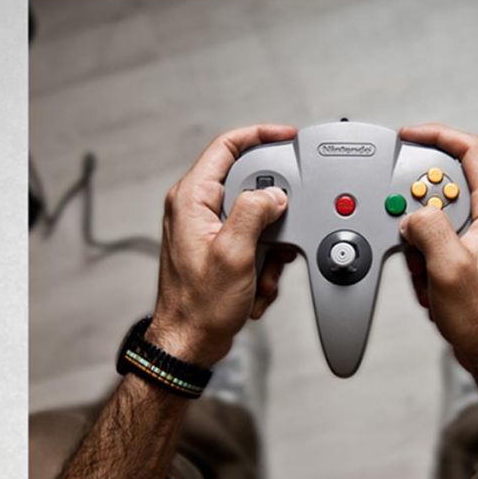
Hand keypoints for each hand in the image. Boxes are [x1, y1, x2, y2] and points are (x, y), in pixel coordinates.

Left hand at [147, 123, 297, 366]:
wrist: (190, 344)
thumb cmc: (200, 307)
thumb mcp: (234, 254)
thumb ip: (254, 212)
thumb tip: (275, 194)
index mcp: (192, 199)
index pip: (227, 146)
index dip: (260, 135)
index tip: (287, 136)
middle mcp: (196, 209)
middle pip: (249, 187)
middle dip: (274, 218)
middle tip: (281, 239)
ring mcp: (207, 231)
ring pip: (256, 222)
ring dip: (270, 251)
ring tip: (262, 276)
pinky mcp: (218, 252)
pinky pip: (252, 246)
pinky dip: (262, 267)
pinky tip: (256, 289)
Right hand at [398, 123, 477, 378]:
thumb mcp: (448, 268)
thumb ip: (427, 227)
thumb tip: (412, 215)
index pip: (469, 150)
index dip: (436, 136)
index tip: (408, 136)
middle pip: (445, 188)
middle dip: (418, 211)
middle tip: (409, 237)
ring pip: (439, 218)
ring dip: (420, 243)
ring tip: (425, 275)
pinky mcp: (476, 256)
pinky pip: (441, 243)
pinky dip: (427, 260)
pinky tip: (431, 286)